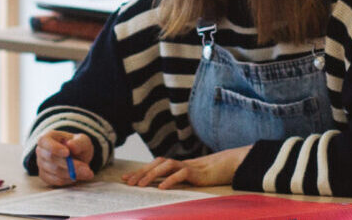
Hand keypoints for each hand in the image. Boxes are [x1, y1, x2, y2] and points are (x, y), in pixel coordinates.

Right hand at [36, 130, 95, 185]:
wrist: (77, 157)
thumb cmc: (78, 146)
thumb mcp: (82, 141)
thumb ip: (78, 143)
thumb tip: (70, 145)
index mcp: (47, 137)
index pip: (44, 141)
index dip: (54, 148)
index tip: (67, 153)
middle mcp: (41, 150)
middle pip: (51, 158)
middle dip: (69, 164)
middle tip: (86, 167)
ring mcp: (41, 164)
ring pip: (55, 171)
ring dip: (72, 172)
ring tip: (87, 172)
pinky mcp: (44, 176)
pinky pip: (56, 180)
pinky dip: (69, 180)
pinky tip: (77, 176)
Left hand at [121, 145, 251, 188]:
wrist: (226, 165)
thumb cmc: (206, 173)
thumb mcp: (187, 177)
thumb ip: (174, 179)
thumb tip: (158, 187)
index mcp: (175, 165)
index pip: (153, 166)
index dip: (139, 171)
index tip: (125, 178)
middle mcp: (178, 164)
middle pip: (156, 164)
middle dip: (141, 173)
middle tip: (128, 182)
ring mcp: (187, 166)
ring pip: (166, 166)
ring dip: (152, 175)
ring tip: (141, 185)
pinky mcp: (196, 172)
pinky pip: (181, 174)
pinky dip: (171, 180)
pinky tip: (162, 188)